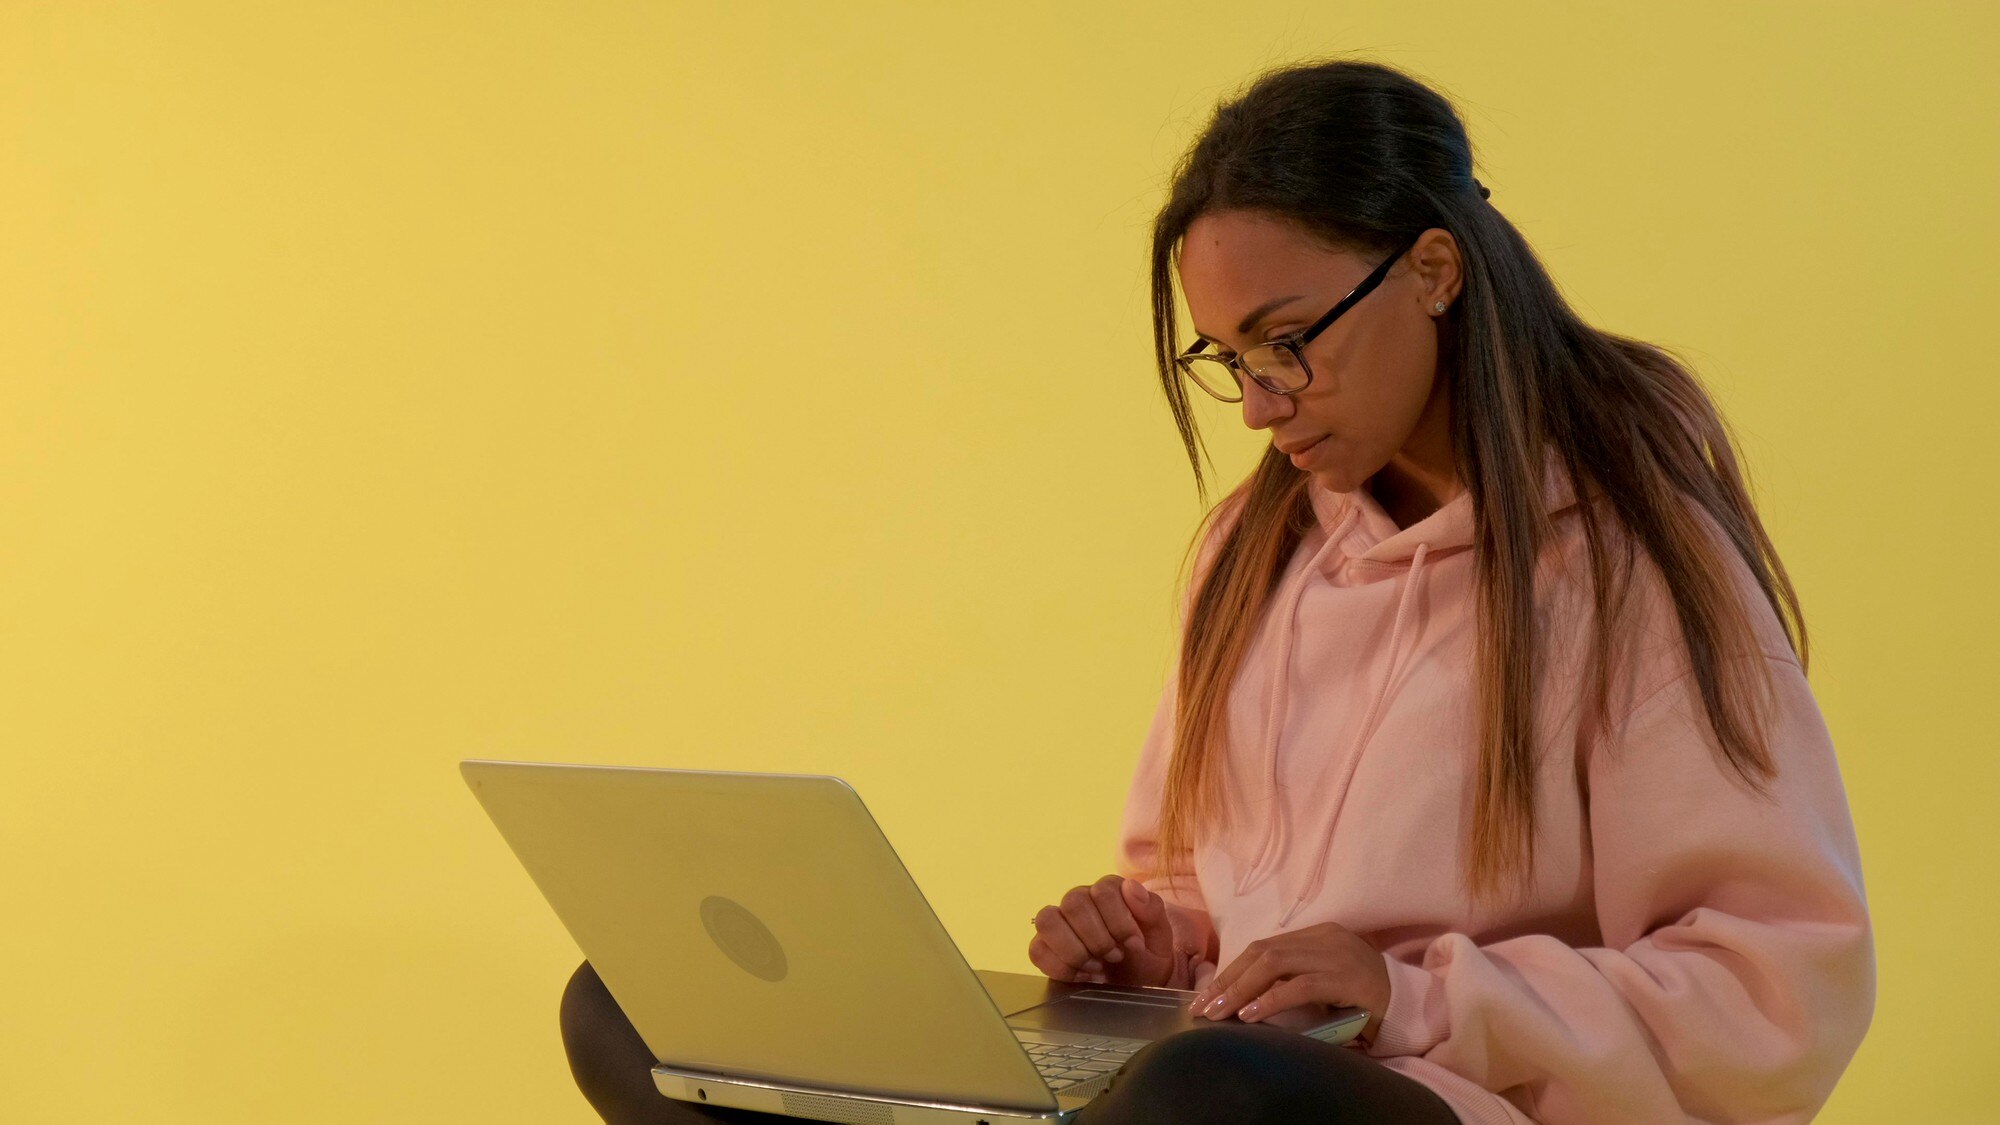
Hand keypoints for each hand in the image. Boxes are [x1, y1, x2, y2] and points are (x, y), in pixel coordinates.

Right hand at [1028, 874, 1177, 986]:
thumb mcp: (1160, 935)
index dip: (1120, 921)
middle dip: (1098, 938)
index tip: (1134, 945)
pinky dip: (1061, 968)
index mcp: (1107, 890)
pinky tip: (1082, 976)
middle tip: (1116, 957)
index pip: (1103, 890)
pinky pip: (1037, 950)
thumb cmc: (1146, 955)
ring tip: (1096, 967)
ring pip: (1048, 920)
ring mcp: (1058, 922)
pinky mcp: (1044, 946)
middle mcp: (1078, 900)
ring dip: (1075, 950)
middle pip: (1074, 903)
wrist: (1136, 983)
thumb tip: (1130, 887)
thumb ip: (1151, 908)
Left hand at [1185, 921, 1391, 1044]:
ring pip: (1275, 964)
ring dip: (1242, 989)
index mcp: (1315, 934)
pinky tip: (1250, 1014)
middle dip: (1228, 980)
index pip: (1262, 947)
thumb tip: (1244, 996)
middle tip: (1203, 1007)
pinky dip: (1271, 1000)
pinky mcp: (1345, 978)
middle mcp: (1322, 938)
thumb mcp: (1322, 980)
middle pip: (1262, 952)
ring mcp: (1334, 955)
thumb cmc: (1362, 997)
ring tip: (1220, 1012)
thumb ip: (1292, 978)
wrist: (1409, 1003)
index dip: (1231, 970)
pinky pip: (1300, 986)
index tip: (1206, 995)